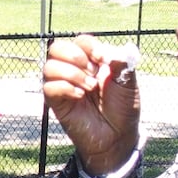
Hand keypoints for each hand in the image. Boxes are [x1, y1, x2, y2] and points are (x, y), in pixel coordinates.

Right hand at [42, 35, 140, 176]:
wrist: (117, 136)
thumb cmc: (123, 109)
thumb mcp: (128, 83)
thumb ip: (121, 63)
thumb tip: (109, 50)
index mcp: (92, 61)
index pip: (81, 41)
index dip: (89, 46)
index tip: (103, 59)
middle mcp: (74, 70)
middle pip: (57, 48)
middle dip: (75, 56)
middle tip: (92, 73)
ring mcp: (63, 86)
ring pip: (49, 66)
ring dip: (71, 73)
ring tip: (89, 87)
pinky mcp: (56, 102)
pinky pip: (48, 87)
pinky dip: (65, 87)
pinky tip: (80, 96)